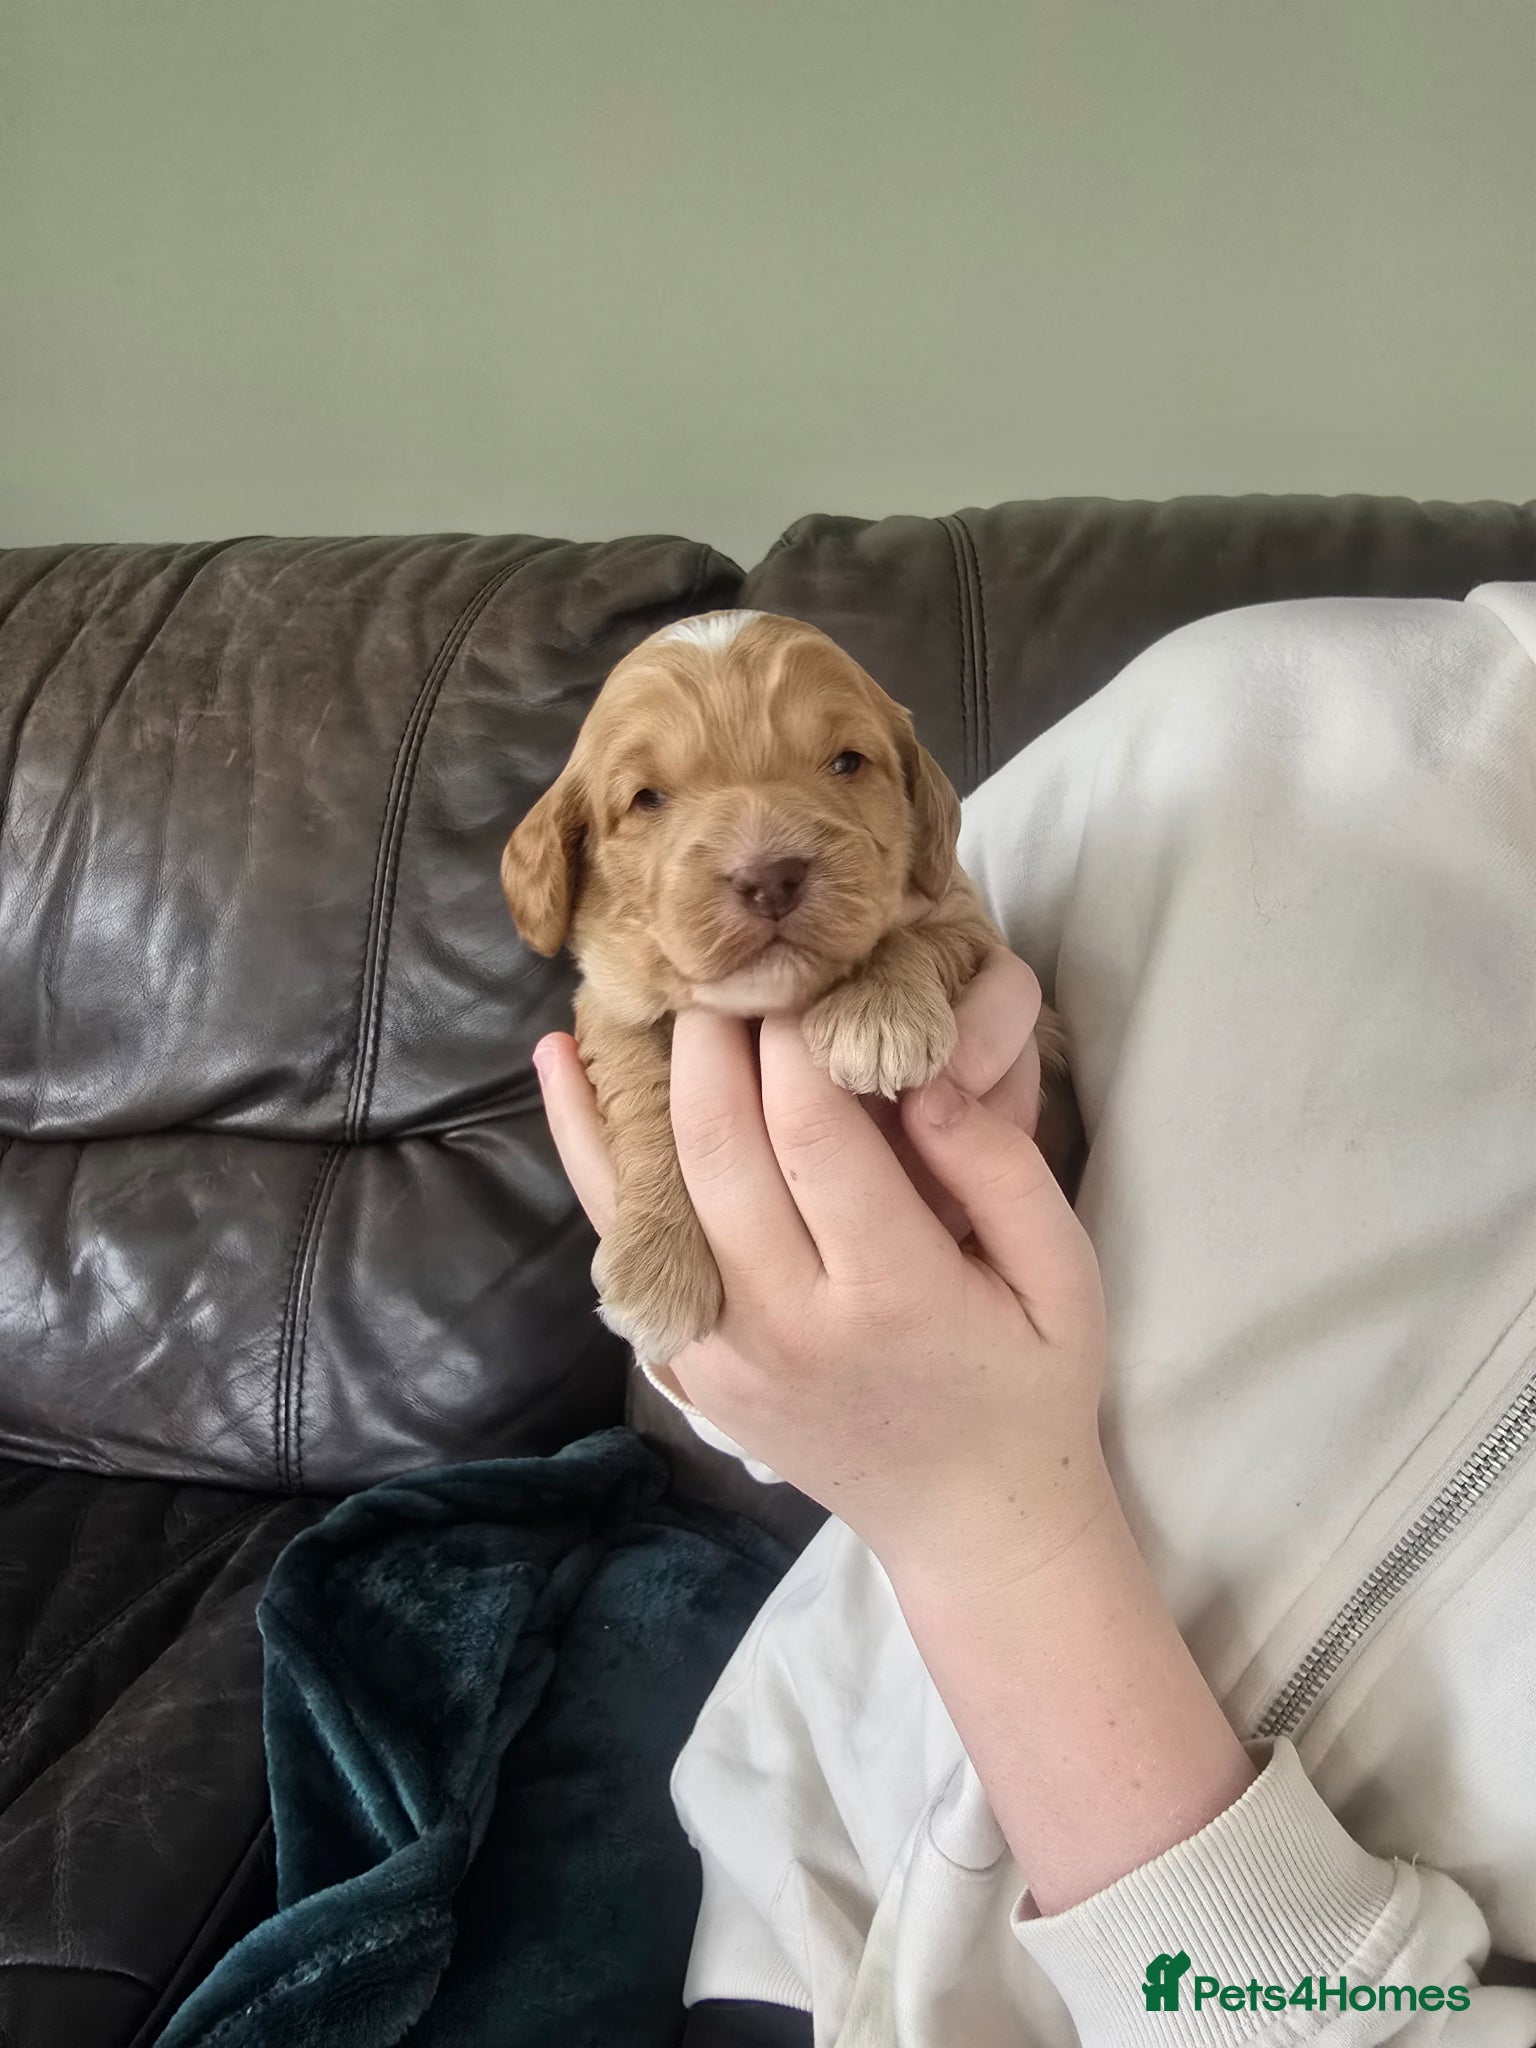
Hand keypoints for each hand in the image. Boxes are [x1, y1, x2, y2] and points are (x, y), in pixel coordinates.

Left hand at [535, 949, 1108, 1575]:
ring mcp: (721, 1357)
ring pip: (646, 1190)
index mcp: (892, 1295)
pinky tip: (561, 1068)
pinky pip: (622, 1247)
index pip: (815, 1132)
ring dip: (635, 1074)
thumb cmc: (1031, 1386)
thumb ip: (1001, 1168)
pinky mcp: (687, 1371)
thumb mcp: (1063, 1277)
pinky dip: (587, 1153)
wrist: (972, 1524)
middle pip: (719, 1147)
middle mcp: (787, 1327)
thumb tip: (919, 1075)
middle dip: (716, 1035)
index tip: (802, 967)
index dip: (796, 1036)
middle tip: (728, 955)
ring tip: (638, 977)